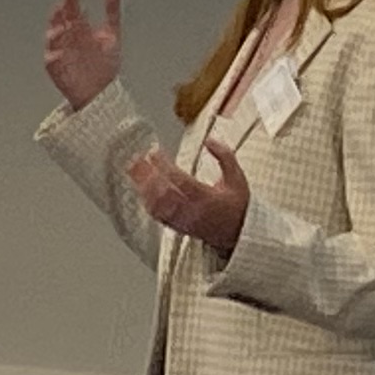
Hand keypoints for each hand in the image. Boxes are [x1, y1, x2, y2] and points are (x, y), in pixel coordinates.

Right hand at [44, 0, 122, 109]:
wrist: (103, 90)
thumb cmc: (105, 62)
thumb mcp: (112, 34)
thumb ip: (112, 12)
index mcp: (80, 28)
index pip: (72, 10)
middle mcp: (68, 38)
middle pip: (60, 22)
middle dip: (59, 13)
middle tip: (61, 5)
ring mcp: (61, 53)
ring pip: (52, 40)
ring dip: (53, 33)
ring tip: (59, 28)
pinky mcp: (57, 69)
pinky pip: (51, 63)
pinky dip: (53, 57)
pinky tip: (59, 53)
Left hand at [129, 138, 248, 258]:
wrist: (240, 234)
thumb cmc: (238, 205)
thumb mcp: (237, 177)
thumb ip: (225, 156)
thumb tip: (210, 140)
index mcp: (206, 197)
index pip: (180, 180)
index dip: (164, 166)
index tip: (154, 152)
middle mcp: (192, 210)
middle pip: (163, 193)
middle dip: (147, 175)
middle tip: (136, 159)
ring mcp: (183, 220)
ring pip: (157, 205)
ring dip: (143, 187)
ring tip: (134, 171)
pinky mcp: (178, 227)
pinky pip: (158, 216)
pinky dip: (147, 202)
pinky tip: (141, 190)